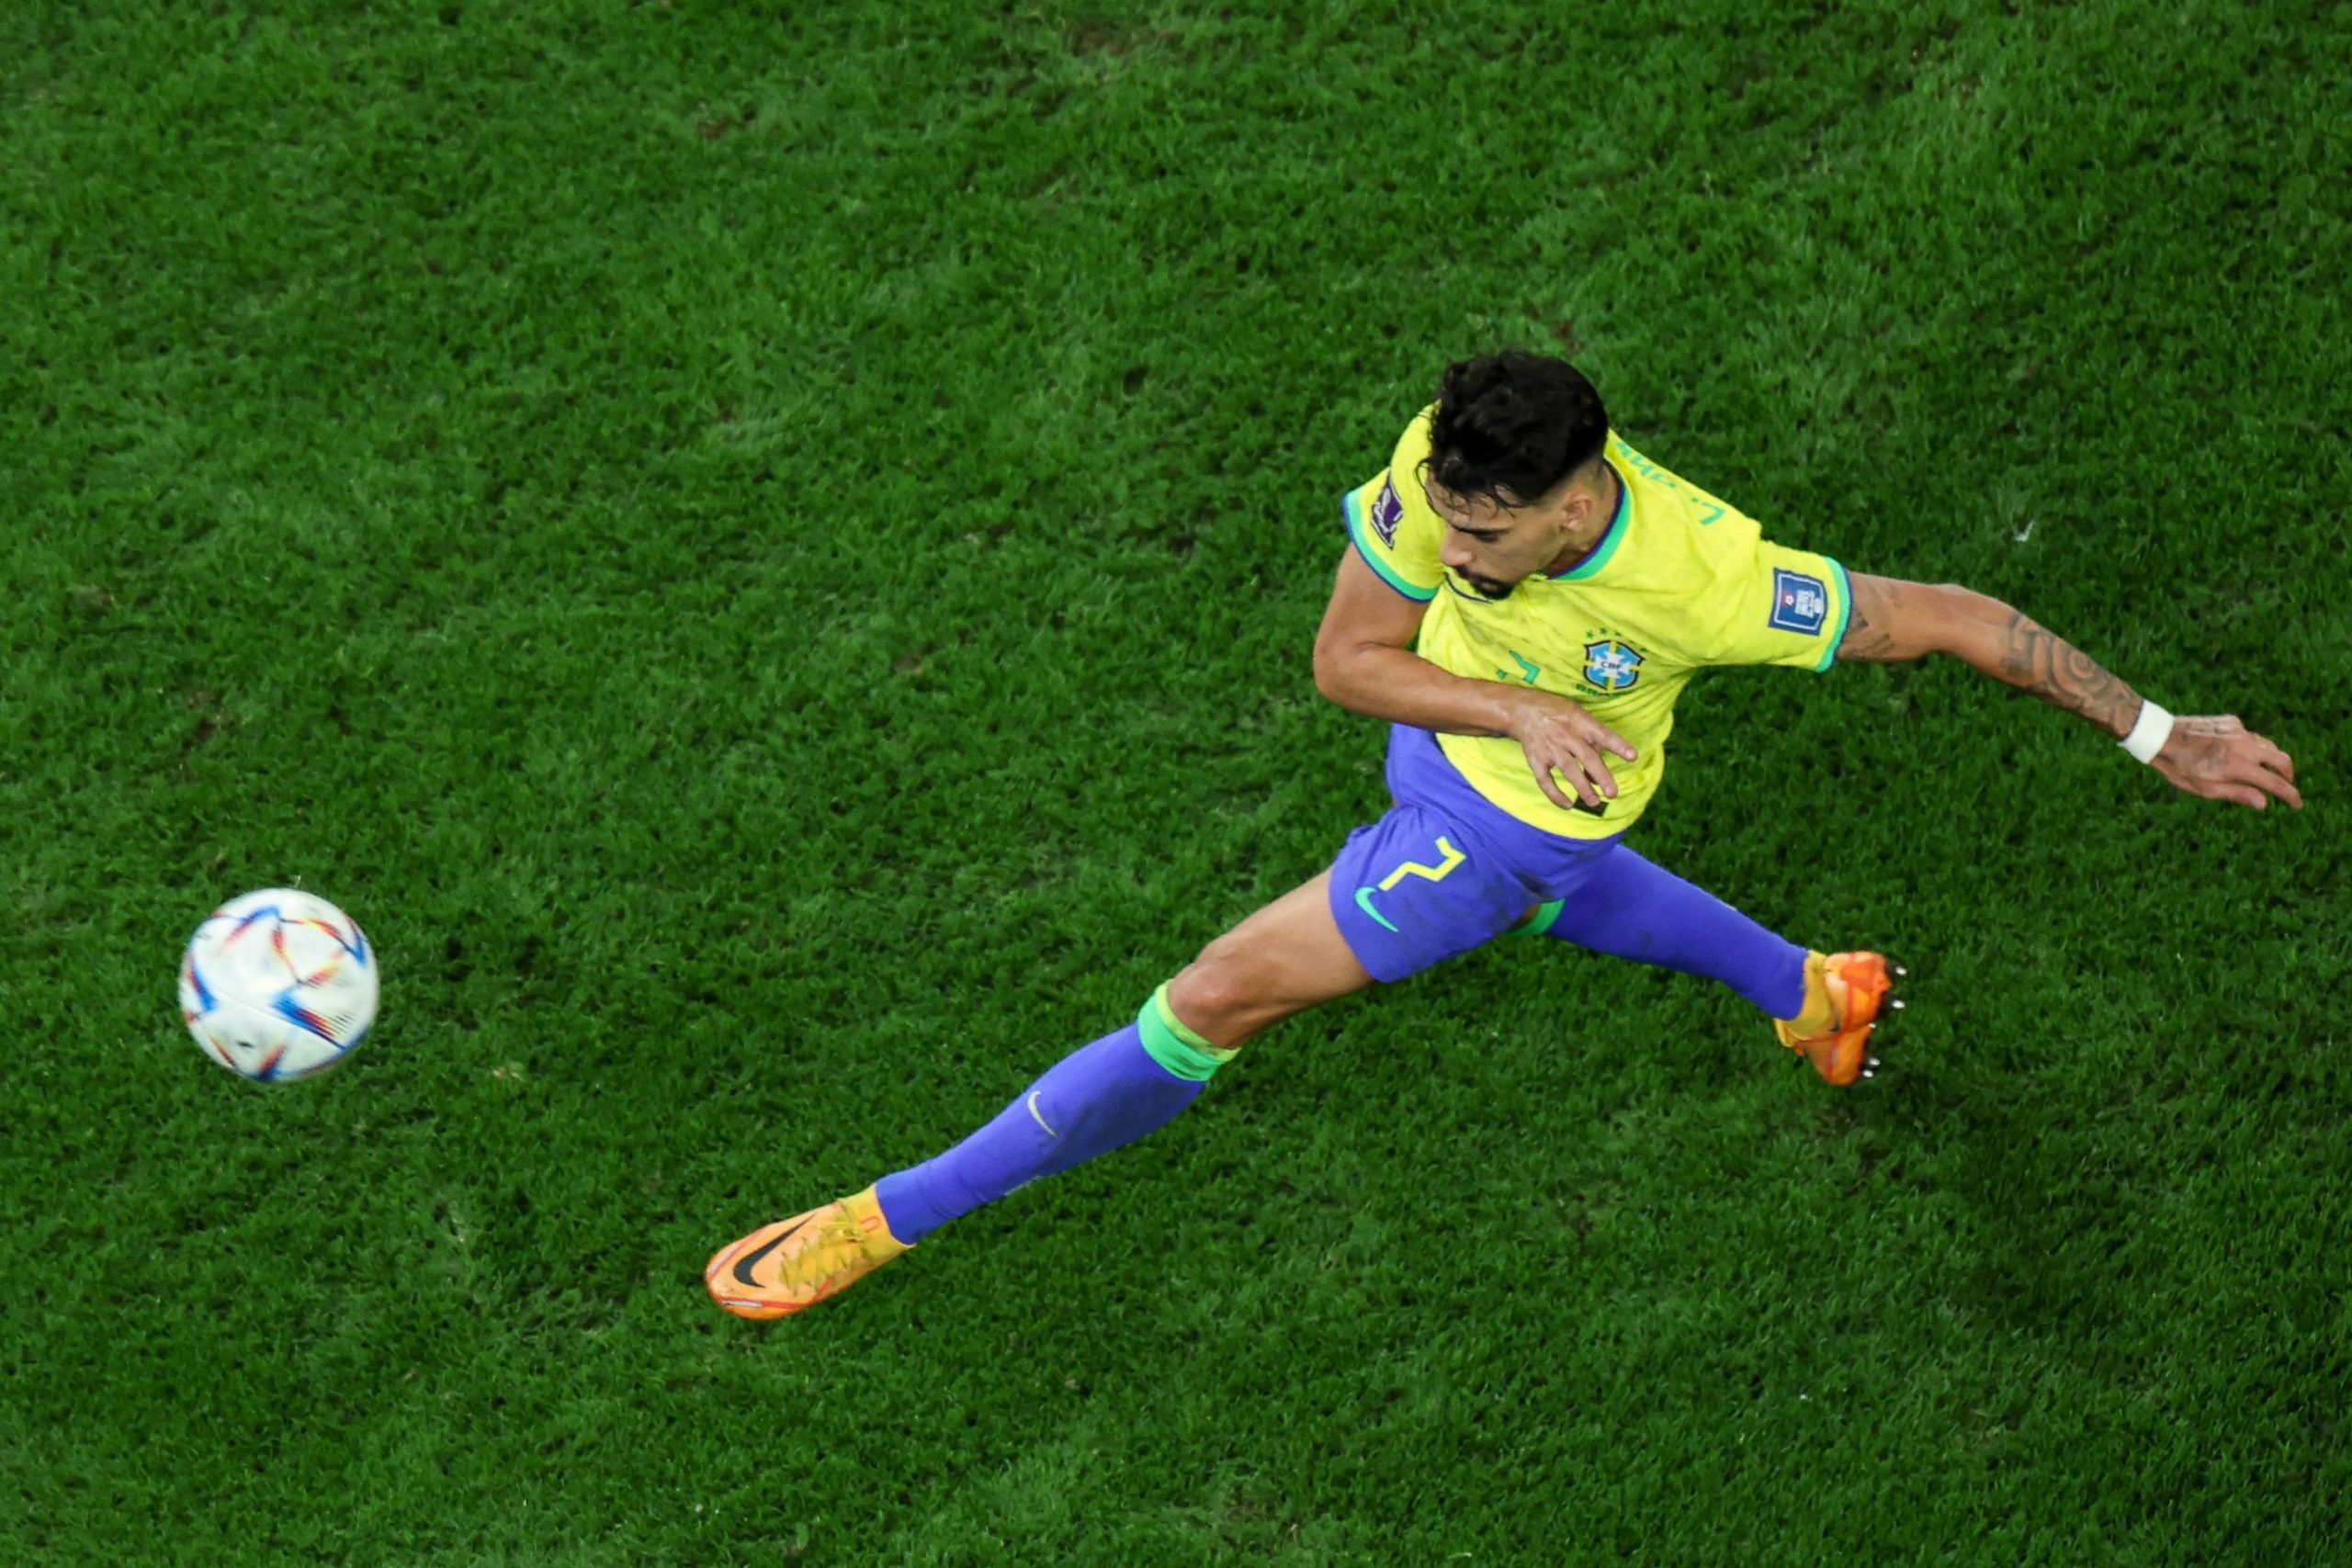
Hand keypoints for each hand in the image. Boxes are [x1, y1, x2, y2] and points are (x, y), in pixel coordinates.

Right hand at [1505, 689, 1637, 811]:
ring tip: (1595, 802)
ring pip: (1568, 770)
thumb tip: (1600, 771)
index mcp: (1579, 721)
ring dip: (1582, 788)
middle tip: (1613, 793)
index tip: (1633, 756)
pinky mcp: (1535, 759)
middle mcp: (1566, 735)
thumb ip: (1591, 741)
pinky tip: (1567, 805)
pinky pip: (1545, 780)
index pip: (1602, 734)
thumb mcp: (1577, 716)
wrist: (1522, 710)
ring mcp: (1549, 748)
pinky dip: (1555, 794)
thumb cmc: (1557, 714)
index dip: (1617, 745)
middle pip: (1586, 757)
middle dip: (1601, 776)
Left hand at [2151, 714, 2301, 809]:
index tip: (2297, 804)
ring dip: (2272, 759)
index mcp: (2238, 766)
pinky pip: (2250, 735)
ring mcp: (2239, 730)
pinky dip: (2251, 746)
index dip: (2290, 795)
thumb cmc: (2179, 768)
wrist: (2160, 736)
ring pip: (2268, 745)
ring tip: (2265, 772)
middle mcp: (2244, 745)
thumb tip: (2265, 803)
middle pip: (2282, 759)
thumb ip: (2237, 794)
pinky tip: (2238, 753)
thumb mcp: (2204, 788)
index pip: (2274, 782)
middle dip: (2288, 774)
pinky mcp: (2232, 721)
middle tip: (2286, 785)